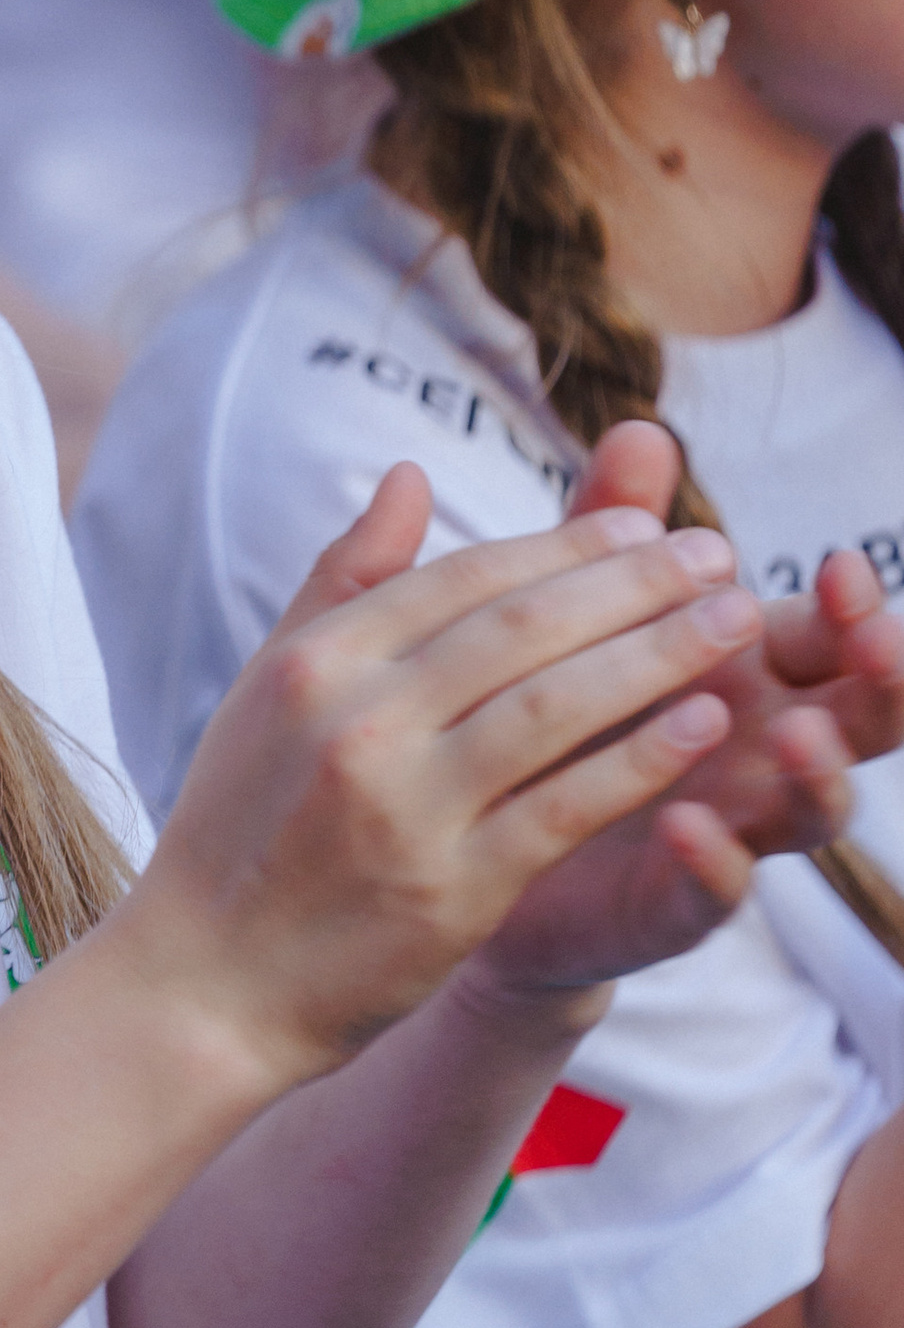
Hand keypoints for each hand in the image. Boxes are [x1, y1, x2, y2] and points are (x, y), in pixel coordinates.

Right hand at [134, 468, 766, 1087]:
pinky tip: (702, 724)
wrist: (208, 981)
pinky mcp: (452, 890)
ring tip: (734, 621)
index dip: (568, 545)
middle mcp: (360, 720)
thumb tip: (413, 473)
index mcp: (318, 661)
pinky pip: (567, 806)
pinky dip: (641, 759)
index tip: (648, 525)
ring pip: (558, 706)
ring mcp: (407, 806)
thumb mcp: (270, 686)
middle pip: (524, 627)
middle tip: (717, 554)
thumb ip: (345, 578)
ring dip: (660, 654)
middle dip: (635, 582)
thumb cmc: (242, 825)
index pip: (467, 577)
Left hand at [467, 423, 903, 996]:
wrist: (466, 836)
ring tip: (793, 734)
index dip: (855, 605)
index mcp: (748, 666)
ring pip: (814, 808)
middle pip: (863, 715)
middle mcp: (758, 745)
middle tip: (874, 639)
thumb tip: (638, 428)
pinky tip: (688, 828)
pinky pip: (713, 892)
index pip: (832, 631)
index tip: (841, 563)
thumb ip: (605, 529)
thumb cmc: (539, 702)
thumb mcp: (566, 610)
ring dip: (818, 772)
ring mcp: (729, 825)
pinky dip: (714, 862)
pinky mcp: (669, 900)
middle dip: (884, 677)